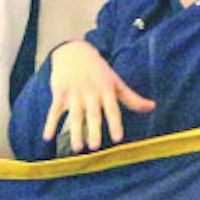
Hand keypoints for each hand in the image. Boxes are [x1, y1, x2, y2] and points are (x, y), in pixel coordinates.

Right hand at [40, 40, 154, 153]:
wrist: (74, 51)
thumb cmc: (98, 70)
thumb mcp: (115, 82)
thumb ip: (132, 98)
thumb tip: (152, 107)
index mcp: (106, 90)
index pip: (112, 109)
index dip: (115, 123)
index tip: (117, 138)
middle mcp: (90, 93)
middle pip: (93, 114)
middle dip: (93, 130)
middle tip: (94, 147)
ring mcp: (74, 93)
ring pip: (75, 115)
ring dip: (75, 132)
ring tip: (77, 148)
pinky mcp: (60, 92)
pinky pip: (54, 110)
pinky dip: (50, 124)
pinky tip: (47, 137)